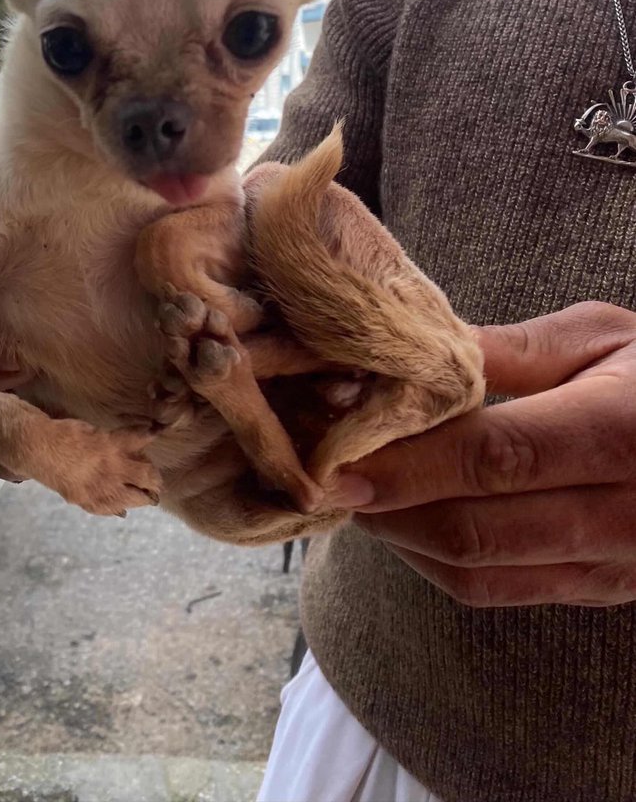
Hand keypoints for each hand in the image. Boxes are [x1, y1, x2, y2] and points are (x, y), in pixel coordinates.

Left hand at [331, 302, 635, 606]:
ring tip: (354, 492)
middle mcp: (624, 512)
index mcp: (621, 431)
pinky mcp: (598, 589)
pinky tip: (402, 520)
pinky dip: (435, 561)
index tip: (336, 458)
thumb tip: (411, 355)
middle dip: (387, 507)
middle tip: (324, 477)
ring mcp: (614, 564)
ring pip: (478, 572)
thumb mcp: (600, 337)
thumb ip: (508, 351)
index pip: (494, 458)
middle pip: (476, 527)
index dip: (408, 464)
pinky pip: (500, 591)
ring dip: (401, 538)